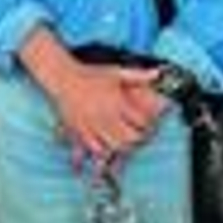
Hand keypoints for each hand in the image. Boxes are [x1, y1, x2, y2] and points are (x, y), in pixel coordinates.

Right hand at [47, 60, 164, 166]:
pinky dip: (102, 150)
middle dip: (136, 139)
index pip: (141, 122)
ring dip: (121, 146)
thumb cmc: (91, 75)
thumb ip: (138, 75)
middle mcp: (106, 116)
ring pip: (114, 146)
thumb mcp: (115, 72)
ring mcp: (92, 126)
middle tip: (135, 135)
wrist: (63, 78)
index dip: (147, 125)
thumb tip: (158, 73)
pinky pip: (95, 149)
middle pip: (130, 139)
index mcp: (117, 102)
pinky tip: (104, 145)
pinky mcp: (80, 132)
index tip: (147, 124)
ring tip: (121, 140)